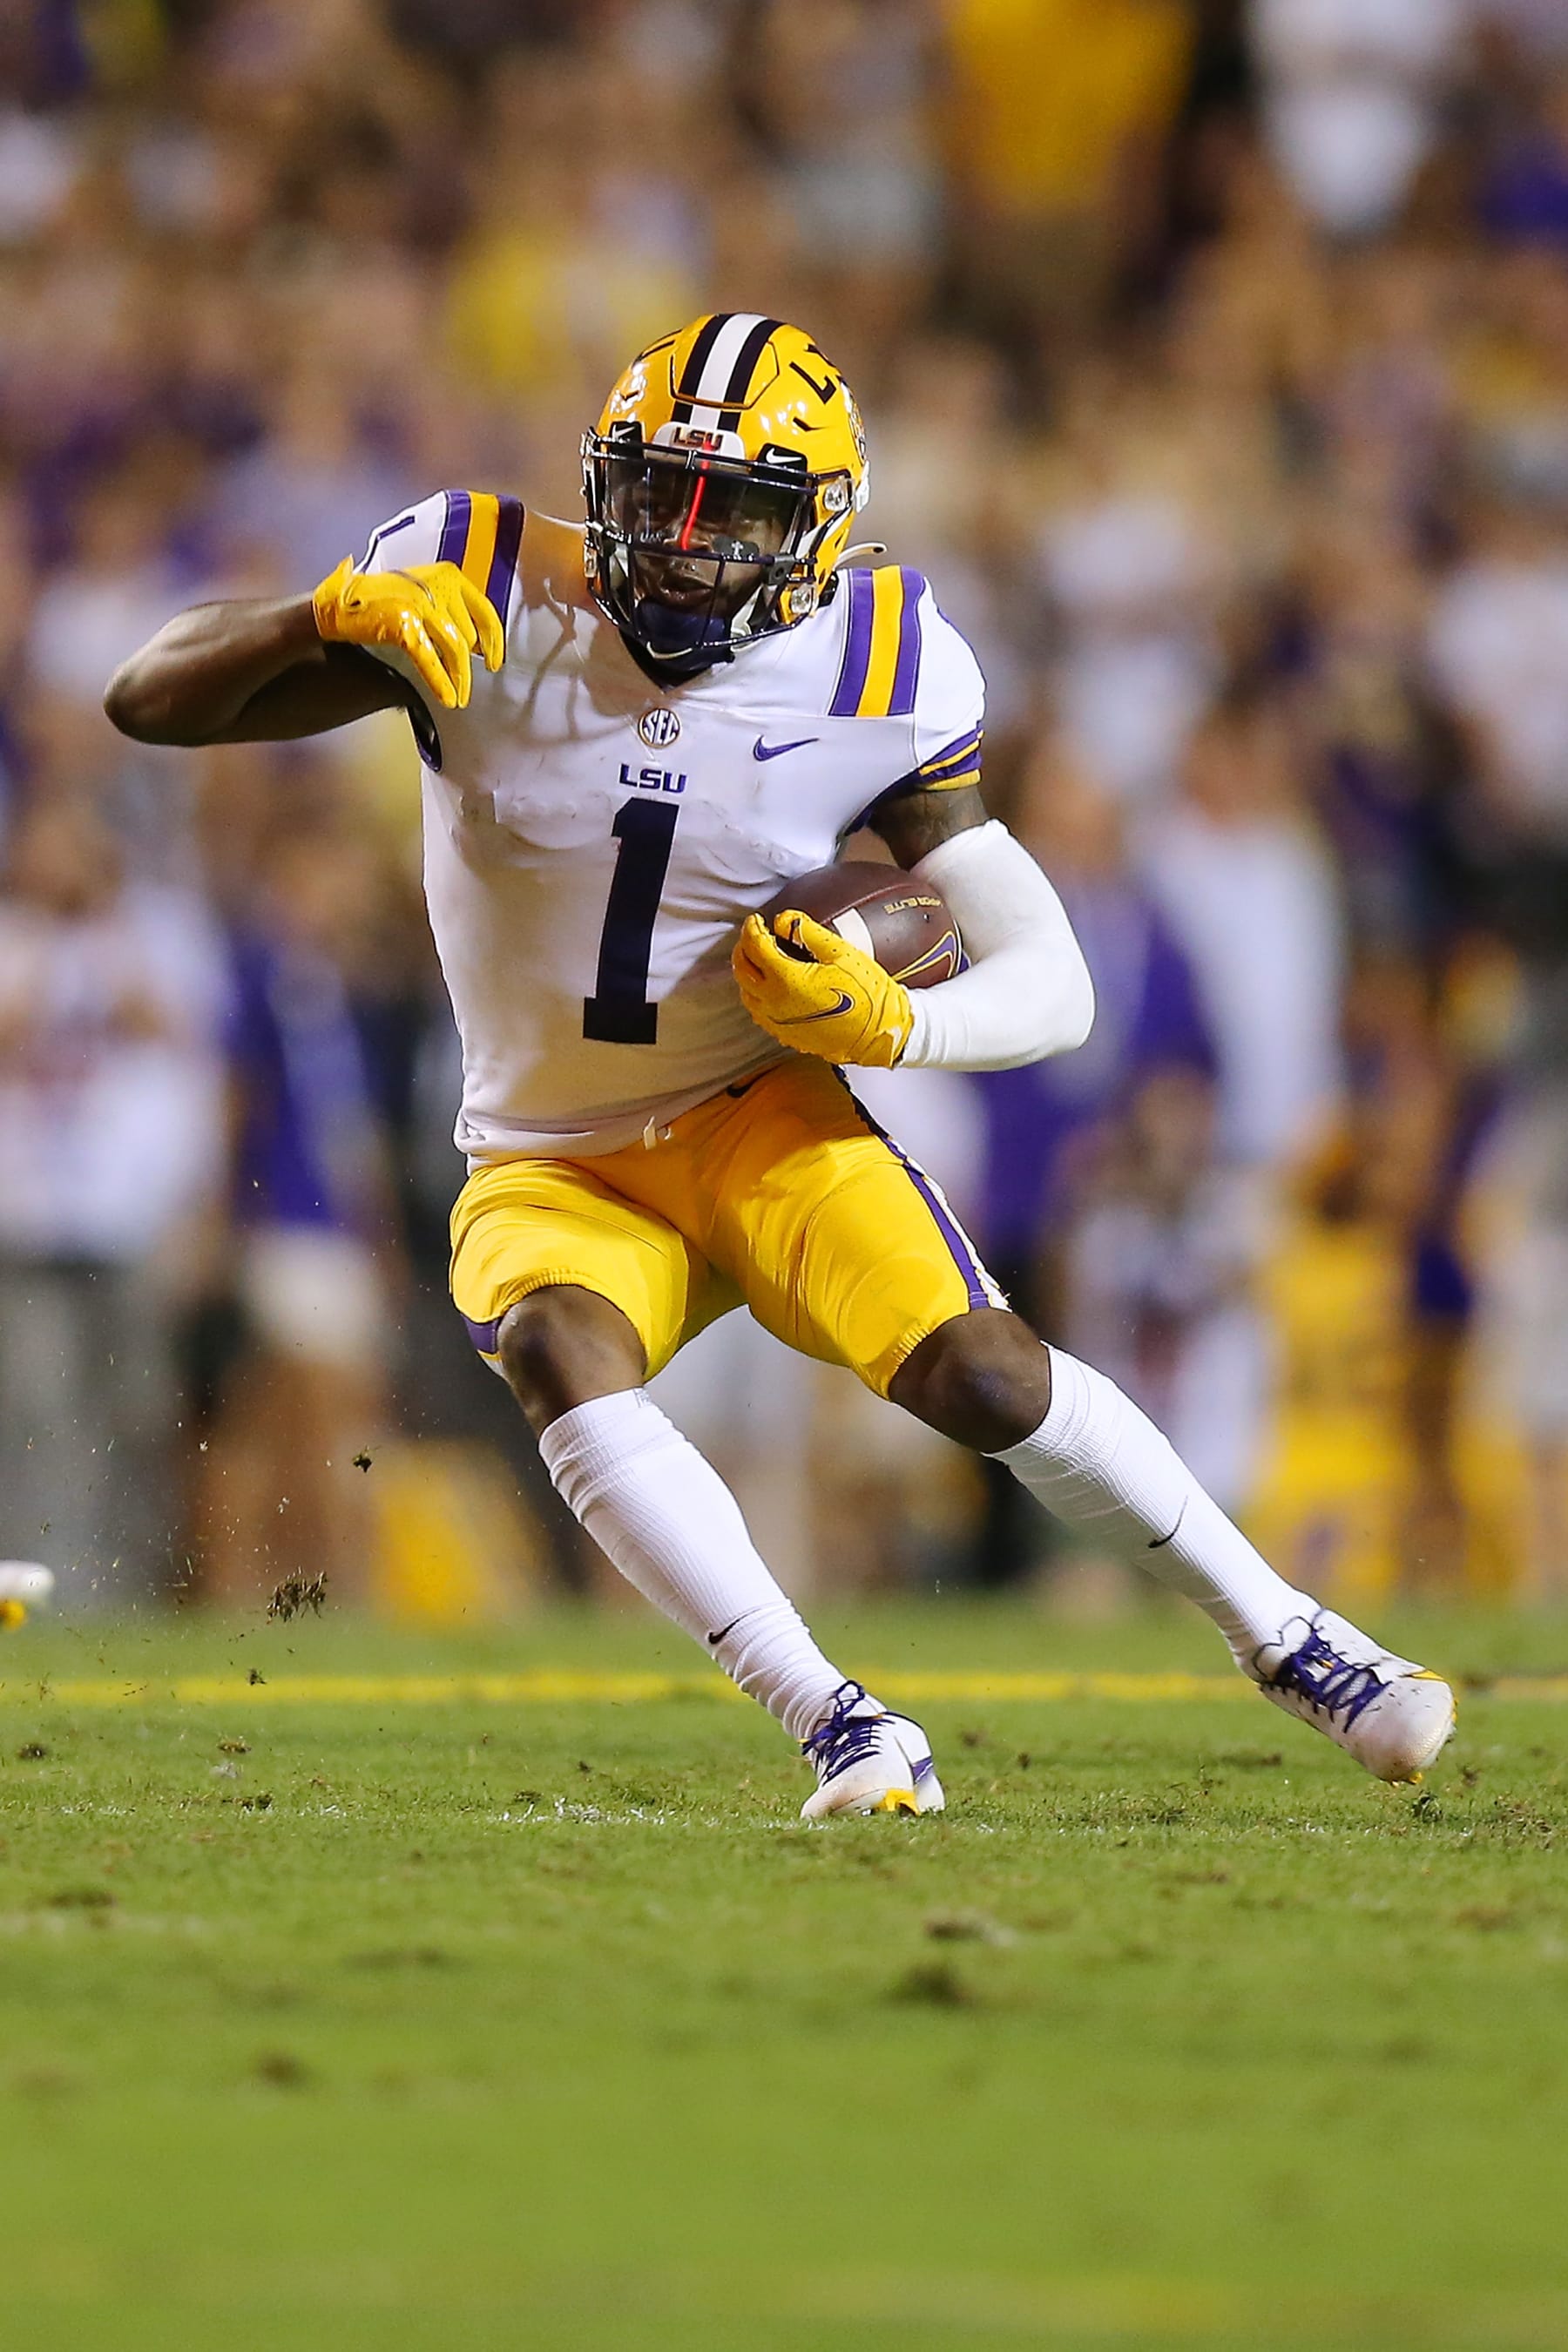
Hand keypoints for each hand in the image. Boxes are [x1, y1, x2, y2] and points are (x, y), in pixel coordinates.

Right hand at [312, 559, 503, 710]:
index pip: (485, 611)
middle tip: (466, 686)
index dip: (494, 641)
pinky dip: (441, 681)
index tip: (494, 661)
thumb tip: (474, 645)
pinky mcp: (404, 624)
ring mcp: (421, 603)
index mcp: (449, 576)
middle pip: (469, 635)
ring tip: (459, 698)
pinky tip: (447, 698)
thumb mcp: (424, 593)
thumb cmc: (382, 600)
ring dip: (459, 678)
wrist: (341, 601)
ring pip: (455, 649)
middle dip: (468, 666)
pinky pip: (431, 659)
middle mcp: (439, 586)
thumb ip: (450, 611)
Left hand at [733, 910, 913, 1068]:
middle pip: (742, 969)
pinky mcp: (784, 1034)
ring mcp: (777, 1021)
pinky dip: (754, 993)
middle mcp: (775, 1002)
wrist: (878, 1034)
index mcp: (787, 979)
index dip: (752, 928)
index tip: (756, 920)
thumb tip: (785, 920)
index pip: (755, 946)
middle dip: (743, 948)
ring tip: (757, 958)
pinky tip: (767, 986)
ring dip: (746, 972)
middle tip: (753, 935)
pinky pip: (757, 1011)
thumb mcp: (841, 953)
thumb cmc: (867, 996)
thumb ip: (808, 932)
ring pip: (745, 991)